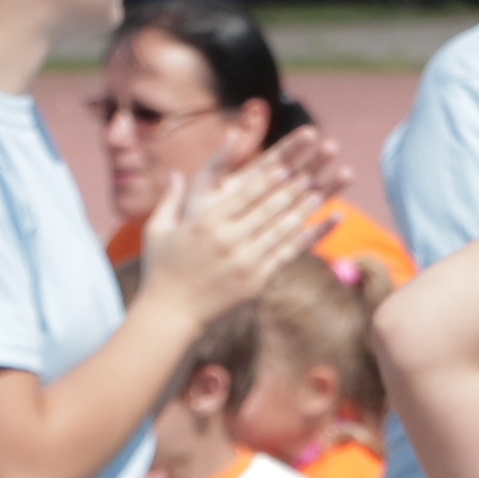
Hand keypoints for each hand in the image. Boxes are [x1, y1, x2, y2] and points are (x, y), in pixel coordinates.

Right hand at [135, 138, 341, 324]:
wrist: (171, 311)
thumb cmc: (161, 267)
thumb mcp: (158, 229)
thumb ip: (170, 199)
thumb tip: (174, 172)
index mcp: (205, 223)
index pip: (243, 195)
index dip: (267, 179)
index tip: (285, 166)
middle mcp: (228, 241)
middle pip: (267, 209)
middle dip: (291, 189)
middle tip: (310, 173)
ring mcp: (245, 262)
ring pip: (281, 230)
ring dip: (302, 210)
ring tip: (319, 193)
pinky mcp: (257, 281)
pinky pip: (287, 255)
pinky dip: (307, 238)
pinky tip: (320, 225)